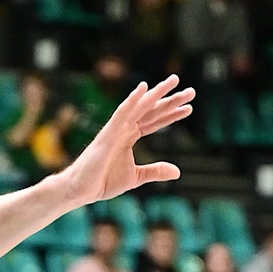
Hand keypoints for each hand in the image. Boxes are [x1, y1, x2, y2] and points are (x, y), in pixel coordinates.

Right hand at [54, 76, 195, 205]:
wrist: (81, 190)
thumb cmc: (103, 181)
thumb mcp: (136, 177)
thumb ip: (155, 171)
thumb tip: (177, 171)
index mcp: (130, 136)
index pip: (156, 122)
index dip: (172, 115)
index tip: (189, 107)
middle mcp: (124, 128)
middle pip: (152, 111)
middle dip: (171, 100)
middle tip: (191, 91)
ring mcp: (116, 129)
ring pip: (141, 107)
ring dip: (157, 94)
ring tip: (174, 81)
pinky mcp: (107, 134)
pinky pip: (121, 113)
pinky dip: (132, 100)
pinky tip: (143, 88)